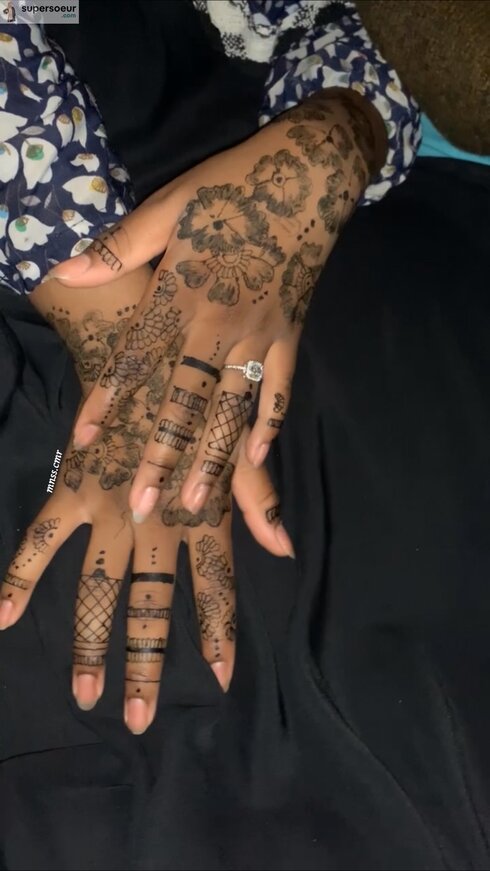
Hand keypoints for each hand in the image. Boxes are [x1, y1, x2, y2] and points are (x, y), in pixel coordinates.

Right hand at [0, 276, 286, 733]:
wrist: (141, 339)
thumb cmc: (193, 391)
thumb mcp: (232, 443)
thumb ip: (254, 501)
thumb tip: (284, 549)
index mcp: (201, 511)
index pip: (216, 584)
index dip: (219, 630)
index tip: (221, 678)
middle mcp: (157, 521)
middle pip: (153, 604)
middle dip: (148, 662)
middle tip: (139, 718)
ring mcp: (111, 509)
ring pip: (97, 588)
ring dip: (89, 644)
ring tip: (84, 695)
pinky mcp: (71, 488)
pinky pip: (41, 540)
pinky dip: (17, 577)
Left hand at [48, 89, 381, 522]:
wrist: (309, 174)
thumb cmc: (230, 187)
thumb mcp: (167, 205)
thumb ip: (119, 248)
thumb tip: (64, 273)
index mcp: (184, 290)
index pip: (138, 356)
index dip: (109, 398)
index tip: (85, 440)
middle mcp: (220, 322)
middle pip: (186, 401)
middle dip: (162, 455)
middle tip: (142, 505)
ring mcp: (260, 333)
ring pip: (233, 407)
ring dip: (213, 457)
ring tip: (197, 501)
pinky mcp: (291, 335)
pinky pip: (280, 388)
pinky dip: (270, 423)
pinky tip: (259, 457)